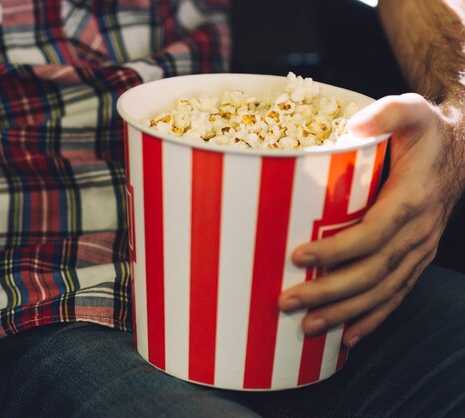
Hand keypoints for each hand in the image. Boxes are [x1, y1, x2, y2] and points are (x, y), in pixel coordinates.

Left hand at [278, 93, 464, 347]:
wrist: (459, 153)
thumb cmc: (425, 133)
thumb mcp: (411, 111)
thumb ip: (388, 113)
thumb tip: (357, 126)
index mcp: (412, 200)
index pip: (373, 233)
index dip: (338, 250)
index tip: (298, 257)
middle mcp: (418, 232)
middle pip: (372, 272)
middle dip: (330, 292)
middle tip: (288, 302)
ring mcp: (418, 251)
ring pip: (382, 292)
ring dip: (345, 313)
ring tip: (308, 327)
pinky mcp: (415, 260)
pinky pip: (396, 296)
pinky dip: (372, 319)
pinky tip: (348, 337)